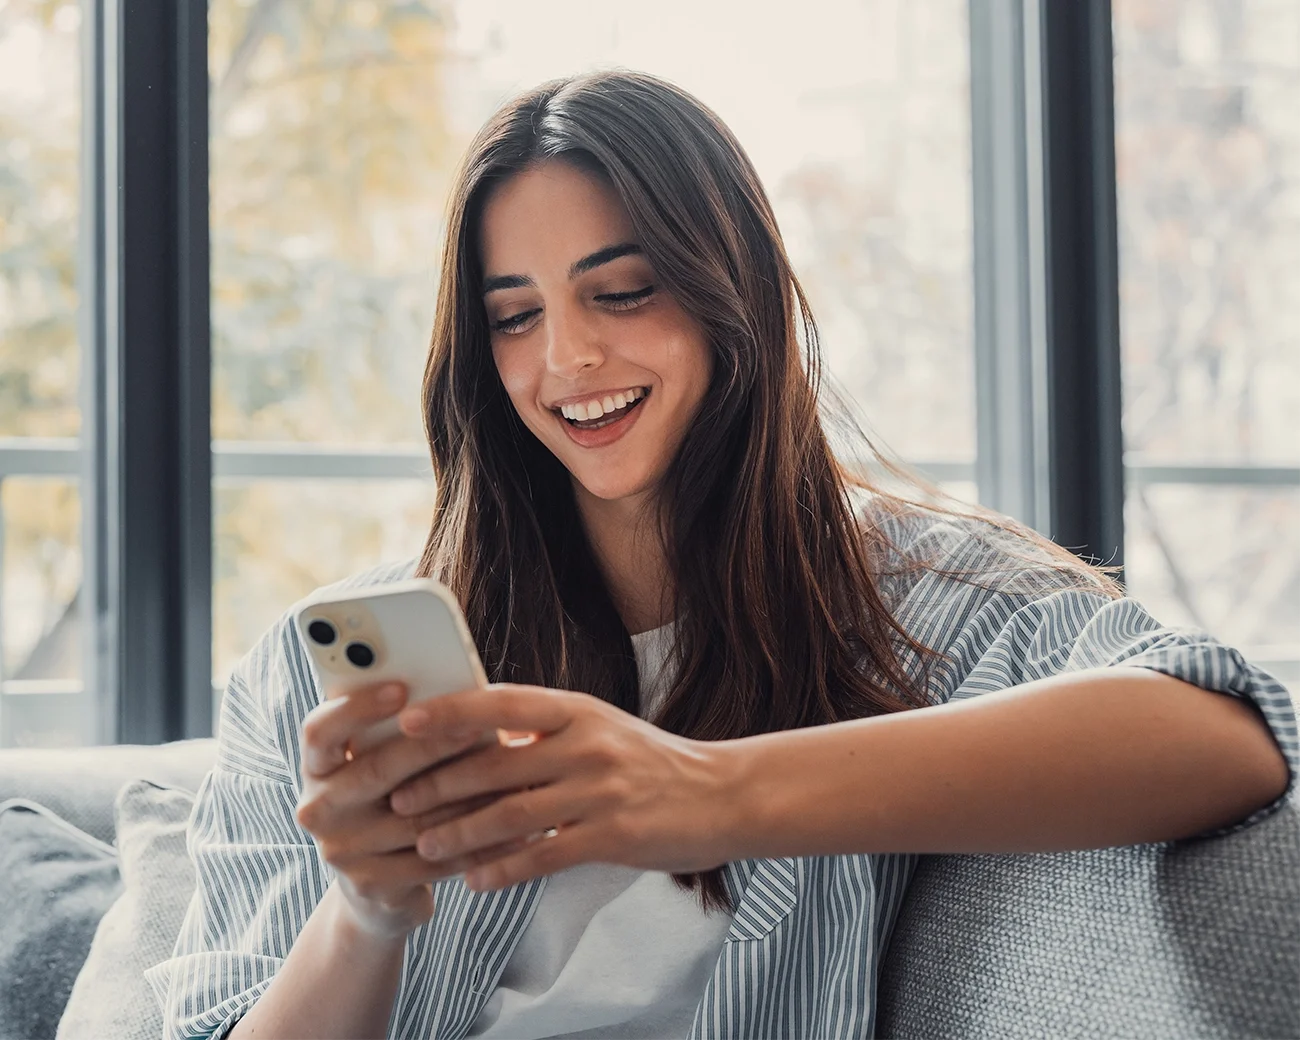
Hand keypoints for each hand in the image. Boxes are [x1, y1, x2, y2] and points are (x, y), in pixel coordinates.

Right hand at [294, 683, 503, 938]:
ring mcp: (340, 851)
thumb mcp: (380, 765)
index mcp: (316, 767)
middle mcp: (318, 809)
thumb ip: (401, 733)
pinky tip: (515, 832)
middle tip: (478, 726)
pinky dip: (477, 844)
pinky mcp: (372, 885)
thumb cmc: (390, 802)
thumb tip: (456, 694)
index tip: (401, 688)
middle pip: (375, 771)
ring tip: (511, 776)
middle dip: (432, 747)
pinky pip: (433, 859)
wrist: (376, 889)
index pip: (320, 731)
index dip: (358, 708)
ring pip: (413, 818)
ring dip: (467, 797)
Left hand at [386, 684, 745, 890]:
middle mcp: (588, 743)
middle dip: (439, 784)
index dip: (451, 711)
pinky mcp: (614, 836)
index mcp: (579, 709)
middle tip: (398, 799)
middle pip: (496, 763)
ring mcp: (601, 791)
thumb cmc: (650, 762)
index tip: (406, 721)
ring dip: (461, 832)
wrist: (721, 794)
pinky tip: (476, 878)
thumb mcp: (600, 727)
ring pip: (512, 813)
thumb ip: (545, 731)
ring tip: (426, 846)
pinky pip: (544, 854)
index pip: (502, 703)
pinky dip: (504, 867)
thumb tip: (477, 731)